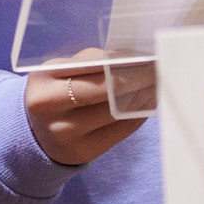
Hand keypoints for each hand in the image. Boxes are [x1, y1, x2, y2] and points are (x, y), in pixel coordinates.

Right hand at [26, 59, 153, 166]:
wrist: (42, 134)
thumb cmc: (60, 93)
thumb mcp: (63, 72)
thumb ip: (92, 62)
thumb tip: (136, 56)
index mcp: (43, 79)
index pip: (91, 63)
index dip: (123, 58)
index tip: (146, 53)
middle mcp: (49, 107)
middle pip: (106, 88)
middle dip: (138, 75)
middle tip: (160, 67)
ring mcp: (65, 132)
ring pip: (117, 109)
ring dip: (144, 94)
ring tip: (158, 82)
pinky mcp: (83, 150)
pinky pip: (122, 128)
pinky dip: (140, 112)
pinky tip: (149, 101)